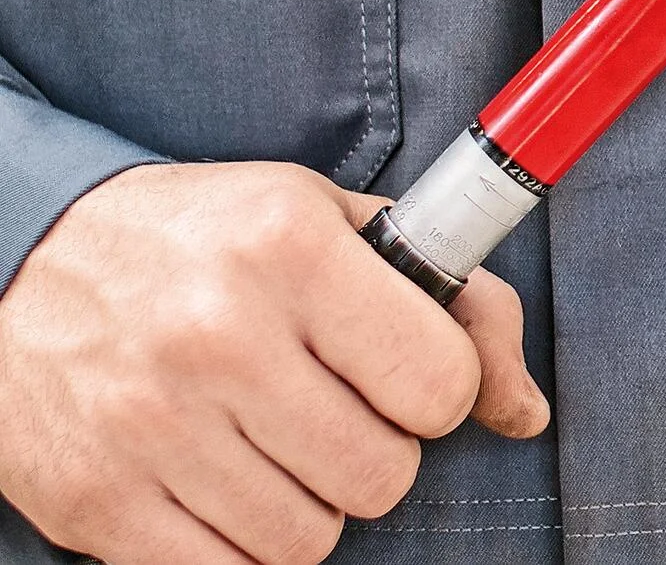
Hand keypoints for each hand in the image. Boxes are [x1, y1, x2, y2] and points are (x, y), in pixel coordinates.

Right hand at [0, 163, 546, 563]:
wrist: (19, 258)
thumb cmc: (202, 238)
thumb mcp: (333, 224)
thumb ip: (456, 302)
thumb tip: (524, 411)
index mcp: (288, 248)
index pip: (436, 383)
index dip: (435, 392)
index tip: (400, 375)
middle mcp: (220, 334)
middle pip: (381, 474)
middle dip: (376, 452)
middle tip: (330, 411)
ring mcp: (151, 423)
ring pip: (310, 537)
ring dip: (309, 501)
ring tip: (269, 441)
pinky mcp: (98, 500)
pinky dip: (245, 543)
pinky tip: (224, 483)